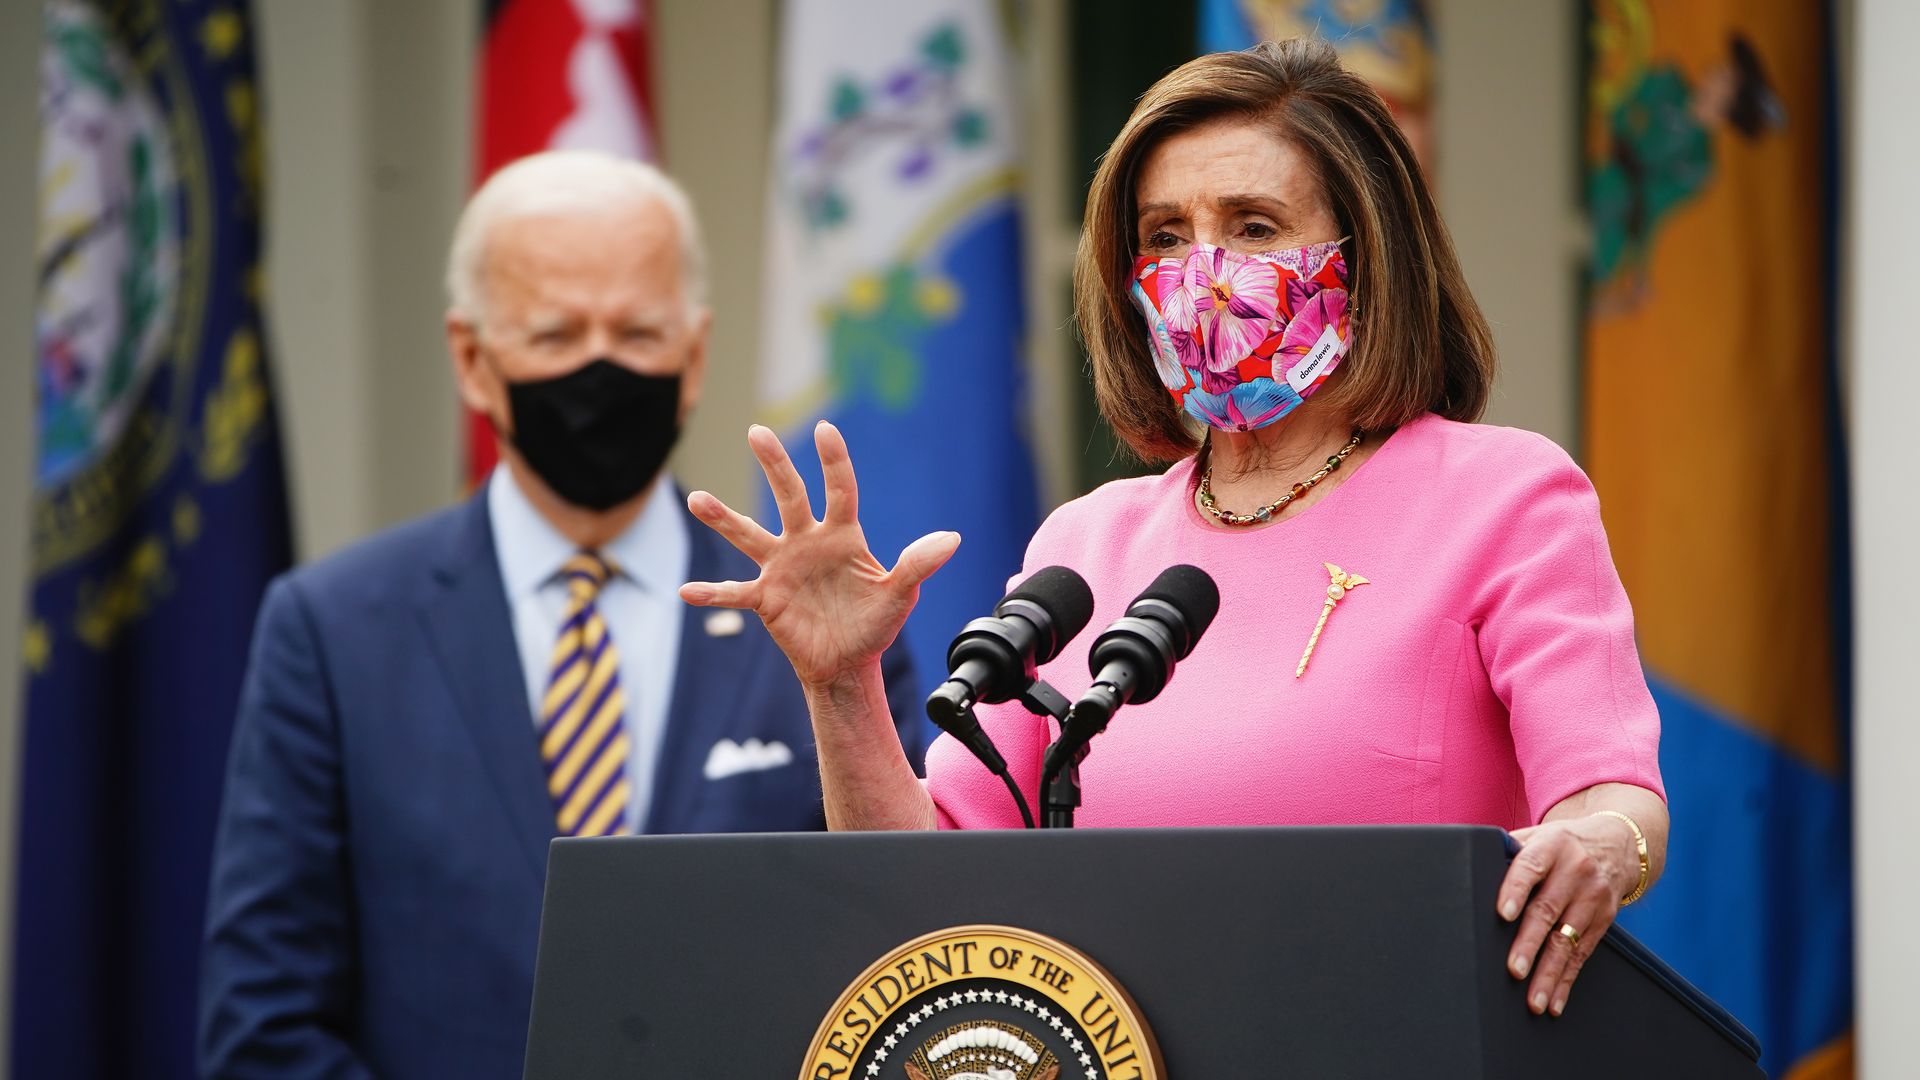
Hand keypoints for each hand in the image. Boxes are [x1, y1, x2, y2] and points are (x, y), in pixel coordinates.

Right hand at [679, 422, 960, 688]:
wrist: (847, 662)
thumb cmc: (874, 624)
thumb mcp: (901, 595)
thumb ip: (918, 565)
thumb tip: (951, 539)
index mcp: (843, 536)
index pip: (840, 490)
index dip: (834, 461)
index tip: (824, 430)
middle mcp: (807, 543)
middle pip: (790, 496)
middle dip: (775, 465)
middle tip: (756, 432)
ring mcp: (782, 568)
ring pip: (749, 535)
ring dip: (724, 519)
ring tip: (697, 500)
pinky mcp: (766, 598)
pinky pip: (735, 592)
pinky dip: (712, 593)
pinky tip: (687, 591)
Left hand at [1496, 814, 1639, 1016]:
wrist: (1616, 844)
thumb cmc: (1561, 844)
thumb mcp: (1538, 836)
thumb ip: (1508, 851)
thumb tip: (1468, 868)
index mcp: (1550, 846)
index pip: (1530, 868)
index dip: (1515, 890)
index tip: (1502, 913)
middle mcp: (1574, 871)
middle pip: (1548, 910)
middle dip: (1529, 943)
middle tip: (1514, 969)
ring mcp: (1592, 897)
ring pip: (1567, 940)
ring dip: (1549, 973)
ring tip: (1533, 999)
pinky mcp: (1604, 920)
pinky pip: (1583, 954)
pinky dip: (1567, 980)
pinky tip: (1554, 1000)